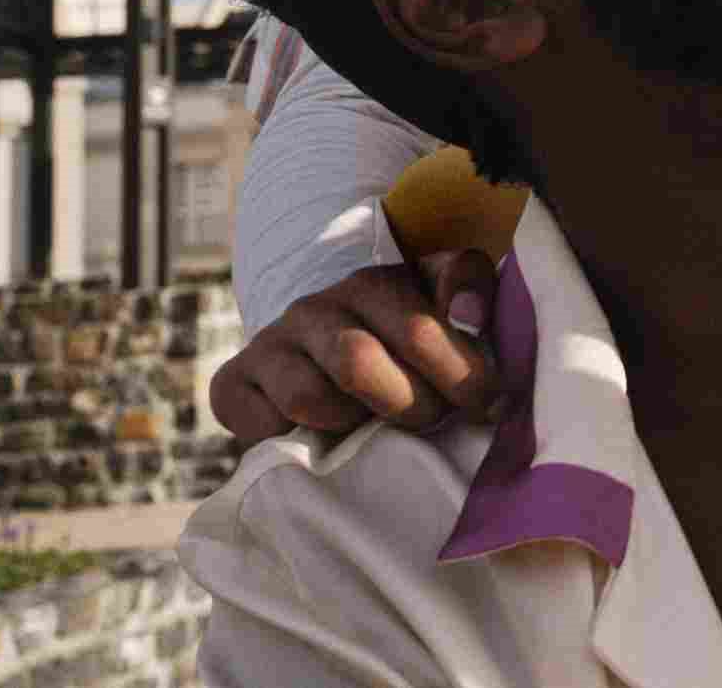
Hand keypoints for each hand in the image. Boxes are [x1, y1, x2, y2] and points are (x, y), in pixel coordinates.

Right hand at [208, 249, 499, 443]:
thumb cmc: (401, 331)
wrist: (322, 344)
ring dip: (352, 424)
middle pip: (359, 363)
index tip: (488, 404)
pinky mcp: (233, 384)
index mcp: (374, 283)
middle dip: (409, 405)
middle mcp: (315, 307)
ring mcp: (271, 345)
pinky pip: (260, 423)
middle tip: (431, 420)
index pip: (419, 330)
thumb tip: (465, 311)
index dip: (461, 375)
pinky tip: (319, 436)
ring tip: (375, 427)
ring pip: (307, 397)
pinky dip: (292, 439)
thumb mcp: (442, 297)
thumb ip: (467, 285)